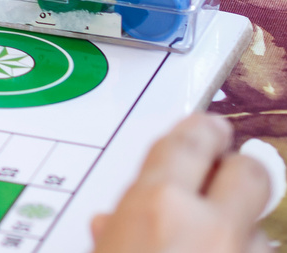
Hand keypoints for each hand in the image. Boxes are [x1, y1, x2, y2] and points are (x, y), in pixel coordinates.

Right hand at [92, 114, 269, 252]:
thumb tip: (111, 225)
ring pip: (255, 224)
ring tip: (205, 239)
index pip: (194, 141)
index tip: (207, 126)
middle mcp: (212, 229)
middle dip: (234, 169)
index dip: (204, 129)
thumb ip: (115, 230)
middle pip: (248, 172)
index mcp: (159, 207)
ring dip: (234, 226)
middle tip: (216, 176)